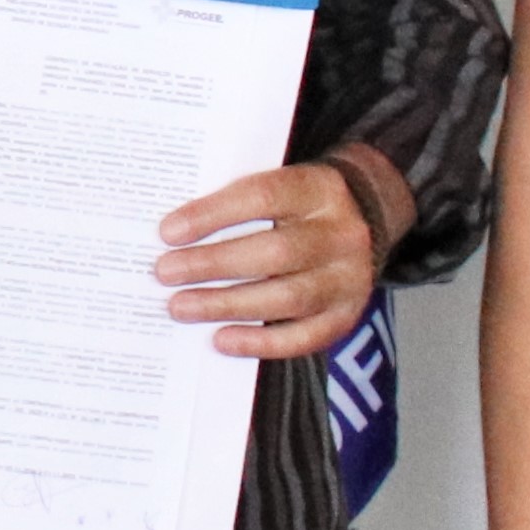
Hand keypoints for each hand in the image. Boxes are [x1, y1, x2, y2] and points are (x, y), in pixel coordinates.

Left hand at [154, 160, 380, 356]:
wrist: (365, 220)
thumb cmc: (298, 207)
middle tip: (165, 273)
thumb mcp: (279, 186)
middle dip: (213, 265)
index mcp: (318, 189)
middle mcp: (342, 234)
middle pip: (275, 252)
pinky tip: (220, 339)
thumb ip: (237, 204)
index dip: (213, 214)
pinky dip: (259, 342)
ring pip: (287, 297)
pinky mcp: (346, 316)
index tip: (168, 232)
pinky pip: (303, 337)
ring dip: (227, 305)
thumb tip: (172, 235)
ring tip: (180, 307)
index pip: (263, 197)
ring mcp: (349, 278)